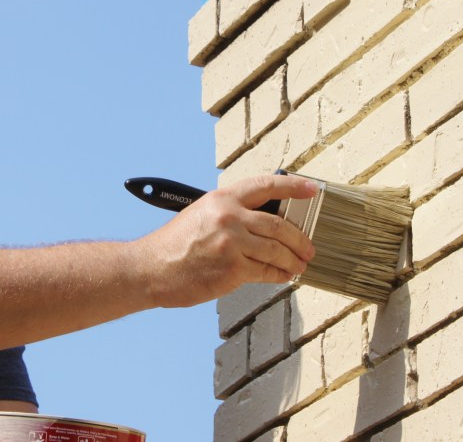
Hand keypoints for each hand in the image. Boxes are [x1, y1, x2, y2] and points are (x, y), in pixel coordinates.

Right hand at [133, 173, 317, 307]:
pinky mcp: (233, 268)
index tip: (312, 190)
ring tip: (299, 265)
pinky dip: (280, 275)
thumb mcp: (201, 214)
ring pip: (277, 250)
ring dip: (293, 260)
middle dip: (300, 238)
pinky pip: (267, 271)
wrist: (150, 268)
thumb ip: (231, 213)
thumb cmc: (173, 245)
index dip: (294, 187)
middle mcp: (229, 217)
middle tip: (308, 247)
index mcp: (222, 198)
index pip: (266, 186)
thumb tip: (264, 221)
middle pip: (279, 224)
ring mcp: (232, 243)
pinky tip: (283, 276)